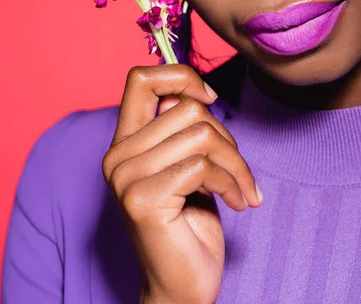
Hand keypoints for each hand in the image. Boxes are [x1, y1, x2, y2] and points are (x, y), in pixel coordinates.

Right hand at [102, 64, 261, 303]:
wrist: (183, 287)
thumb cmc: (190, 224)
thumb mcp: (186, 165)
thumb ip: (181, 129)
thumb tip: (195, 92)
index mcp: (125, 142)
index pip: (140, 79)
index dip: (180, 77)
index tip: (209, 99)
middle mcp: (117, 156)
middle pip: (187, 108)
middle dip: (227, 138)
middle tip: (237, 170)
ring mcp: (125, 177)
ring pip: (202, 135)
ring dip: (236, 164)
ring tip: (243, 189)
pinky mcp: (142, 200)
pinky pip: (203, 167)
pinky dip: (233, 183)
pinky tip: (239, 204)